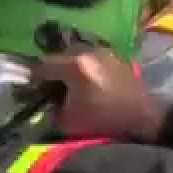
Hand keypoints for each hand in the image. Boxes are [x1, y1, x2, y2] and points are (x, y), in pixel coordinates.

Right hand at [32, 46, 166, 140]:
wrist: (143, 119)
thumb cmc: (104, 121)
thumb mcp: (68, 122)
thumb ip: (49, 109)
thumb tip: (41, 102)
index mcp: (75, 65)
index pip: (41, 66)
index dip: (32, 80)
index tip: (29, 90)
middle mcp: (88, 50)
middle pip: (58, 57)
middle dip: (51, 72)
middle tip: (49, 89)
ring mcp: (103, 50)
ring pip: (75, 55)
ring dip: (68, 68)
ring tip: (69, 86)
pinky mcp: (114, 55)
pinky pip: (91, 58)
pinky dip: (84, 68)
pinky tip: (86, 83)